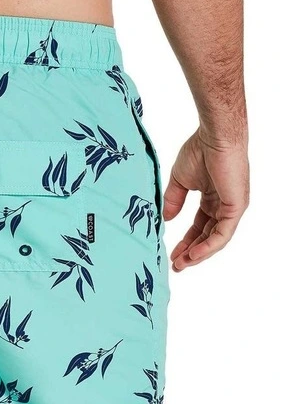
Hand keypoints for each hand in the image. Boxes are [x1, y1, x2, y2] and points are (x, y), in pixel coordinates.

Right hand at [163, 129, 248, 271]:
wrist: (213, 137)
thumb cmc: (199, 151)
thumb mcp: (180, 180)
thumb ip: (173, 200)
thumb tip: (166, 219)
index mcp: (213, 198)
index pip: (200, 226)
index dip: (186, 241)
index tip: (172, 253)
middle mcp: (224, 205)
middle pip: (208, 236)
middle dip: (191, 252)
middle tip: (176, 265)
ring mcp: (232, 207)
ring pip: (217, 239)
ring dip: (199, 253)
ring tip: (182, 263)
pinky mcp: (236, 207)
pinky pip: (223, 233)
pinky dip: (209, 246)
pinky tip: (195, 254)